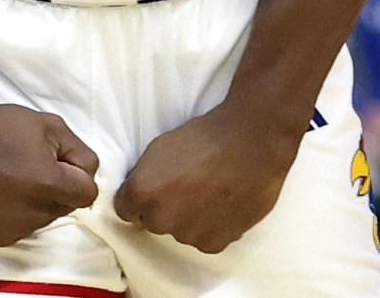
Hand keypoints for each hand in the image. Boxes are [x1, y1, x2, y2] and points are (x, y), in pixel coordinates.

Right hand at [0, 95, 99, 247]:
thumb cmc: (2, 126)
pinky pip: (22, 227)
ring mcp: (11, 228)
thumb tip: (88, 178)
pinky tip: (0, 191)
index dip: (77, 175)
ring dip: (37, 202)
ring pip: (44, 218)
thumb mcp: (52, 126)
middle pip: (66, 207)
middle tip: (30, 164)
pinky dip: (18, 212)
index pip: (88, 194)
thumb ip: (81, 153)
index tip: (58, 161)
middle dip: (57, 188)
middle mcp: (31, 214)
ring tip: (12, 177)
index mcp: (47, 184)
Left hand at [115, 102, 302, 254]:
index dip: (142, 196)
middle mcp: (160, 219)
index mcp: (141, 192)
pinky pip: (206, 238)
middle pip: (154, 221)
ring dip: (192, 218)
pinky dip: (214, 226)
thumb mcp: (161, 145)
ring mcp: (187, 235)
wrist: (253, 140)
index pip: (125, 209)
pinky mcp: (214, 243)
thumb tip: (142, 198)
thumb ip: (145, 176)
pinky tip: (226, 202)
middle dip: (167, 206)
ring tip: (214, 191)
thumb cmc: (207, 135)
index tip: (159, 185)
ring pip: (182, 231)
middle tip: (191, 184)